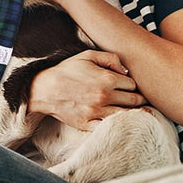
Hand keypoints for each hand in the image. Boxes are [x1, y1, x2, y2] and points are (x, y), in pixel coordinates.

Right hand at [28, 50, 146, 129]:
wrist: (45, 89)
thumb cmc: (66, 70)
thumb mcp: (87, 55)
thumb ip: (110, 58)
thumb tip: (125, 71)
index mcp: (106, 79)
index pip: (133, 84)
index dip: (133, 84)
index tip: (129, 86)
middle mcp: (104, 96)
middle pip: (134, 100)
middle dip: (138, 99)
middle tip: (138, 99)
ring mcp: (97, 112)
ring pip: (127, 116)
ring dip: (134, 113)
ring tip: (136, 111)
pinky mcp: (89, 124)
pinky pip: (111, 127)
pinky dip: (119, 125)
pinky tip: (121, 121)